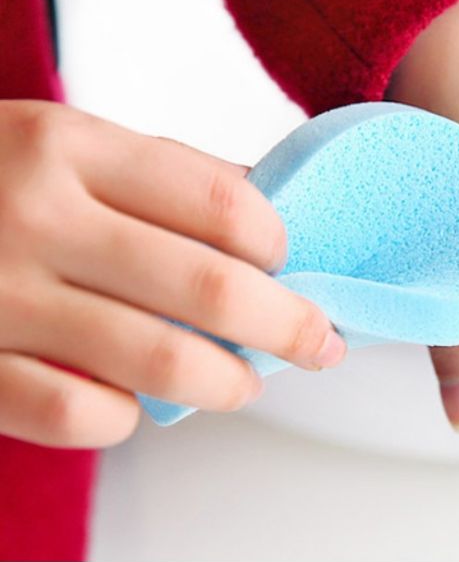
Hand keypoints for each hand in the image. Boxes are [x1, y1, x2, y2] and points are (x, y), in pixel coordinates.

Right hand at [0, 101, 345, 447]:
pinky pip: (80, 416)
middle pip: (209, 289)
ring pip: (158, 361)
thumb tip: (272, 208)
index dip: (278, 245)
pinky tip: (136, 403)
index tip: (289, 265)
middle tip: (319, 343)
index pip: (222, 203)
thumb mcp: (76, 143)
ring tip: (247, 381)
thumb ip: (173, 175)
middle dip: (288, 326)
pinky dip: (127, 418)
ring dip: (227, 382)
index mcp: (73, 146)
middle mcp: (36, 216)